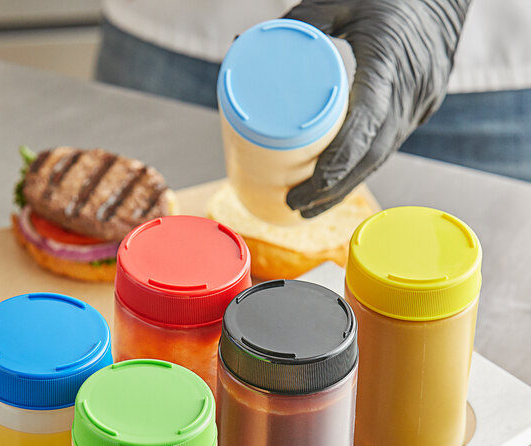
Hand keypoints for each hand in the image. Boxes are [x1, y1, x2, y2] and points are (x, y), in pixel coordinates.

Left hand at [284, 0, 470, 216]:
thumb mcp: (339, 1)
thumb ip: (299, 24)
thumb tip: (241, 42)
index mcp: (388, 60)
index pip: (367, 121)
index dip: (341, 159)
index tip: (312, 184)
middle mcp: (409, 90)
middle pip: (372, 156)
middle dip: (333, 188)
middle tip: (295, 204)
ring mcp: (419, 105)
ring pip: (381, 159)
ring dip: (344, 189)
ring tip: (308, 209)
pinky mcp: (420, 111)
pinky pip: (389, 148)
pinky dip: (360, 171)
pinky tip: (337, 188)